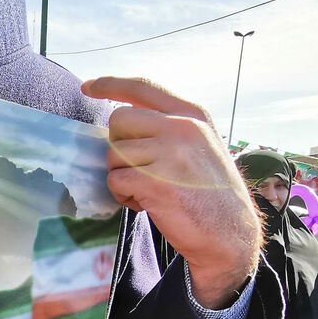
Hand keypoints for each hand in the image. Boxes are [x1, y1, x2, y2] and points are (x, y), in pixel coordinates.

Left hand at [82, 77, 262, 307]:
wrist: (230, 234)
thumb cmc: (211, 194)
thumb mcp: (201, 145)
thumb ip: (170, 128)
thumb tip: (123, 122)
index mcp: (192, 115)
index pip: (142, 87)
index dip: (110, 84)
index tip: (87, 87)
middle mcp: (181, 128)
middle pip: (119, 119)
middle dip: (118, 146)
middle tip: (136, 169)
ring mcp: (169, 154)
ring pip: (114, 153)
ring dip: (121, 176)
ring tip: (145, 191)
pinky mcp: (155, 182)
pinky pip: (116, 181)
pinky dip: (123, 196)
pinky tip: (145, 203)